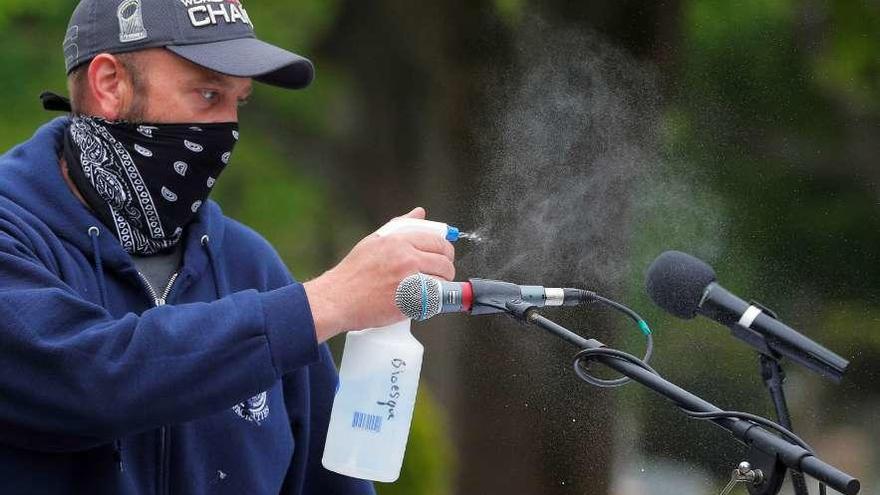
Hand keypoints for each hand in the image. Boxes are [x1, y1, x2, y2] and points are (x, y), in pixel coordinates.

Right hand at [304, 207, 455, 342]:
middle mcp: (406, 258)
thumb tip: (420, 212)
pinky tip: (423, 302)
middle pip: (444, 261)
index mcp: (399, 241)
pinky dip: (433, 302)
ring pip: (442, 281)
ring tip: (431, 290)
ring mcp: (409, 281)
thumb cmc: (353, 272)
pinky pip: (434, 300)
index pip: (437, 241)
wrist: (337, 299)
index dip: (445, 250)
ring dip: (442, 287)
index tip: (443, 257)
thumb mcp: (374, 240)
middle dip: (446, 269)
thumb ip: (400, 226)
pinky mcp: (409, 302)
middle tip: (441, 275)